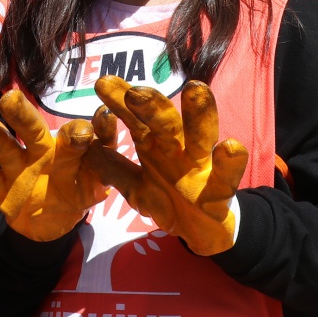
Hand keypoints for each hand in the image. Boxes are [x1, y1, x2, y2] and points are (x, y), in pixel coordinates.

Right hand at [0, 88, 103, 241]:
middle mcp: (41, 152)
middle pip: (31, 130)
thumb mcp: (97, 180)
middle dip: (22, 114)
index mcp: (69, 150)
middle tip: (11, 99)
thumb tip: (106, 119)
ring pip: (2, 146)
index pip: (74, 138)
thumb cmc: (79, 187)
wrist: (54, 219)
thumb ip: (102, 156)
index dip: (78, 134)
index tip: (81, 132)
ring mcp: (17, 168)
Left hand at [83, 76, 244, 256]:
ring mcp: (202, 166)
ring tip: (195, 90)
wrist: (203, 232)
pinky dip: (230, 161)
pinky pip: (227, 174)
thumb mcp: (136, 189)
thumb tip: (86, 148)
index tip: (102, 84)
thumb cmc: (170, 202)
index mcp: (156, 147)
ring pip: (200, 136)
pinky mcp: (222, 190)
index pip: (136, 119)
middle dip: (152, 106)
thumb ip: (113, 170)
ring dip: (198, 115)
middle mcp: (178, 149)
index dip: (120, 102)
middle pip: (166, 122)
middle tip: (136, 93)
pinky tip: (231, 146)